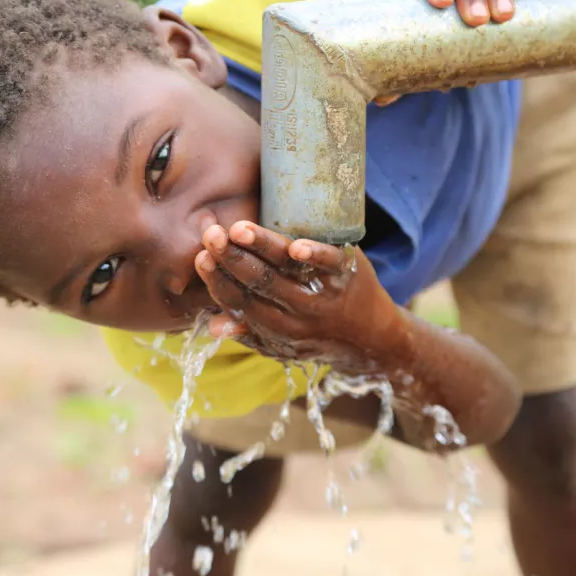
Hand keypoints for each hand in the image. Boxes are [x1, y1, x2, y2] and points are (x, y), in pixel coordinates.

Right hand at [194, 222, 399, 369]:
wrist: (373, 339)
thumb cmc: (317, 335)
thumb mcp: (281, 344)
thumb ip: (248, 332)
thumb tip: (212, 326)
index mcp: (277, 329)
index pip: (241, 303)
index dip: (218, 282)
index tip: (201, 258)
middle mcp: (300, 314)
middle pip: (260, 283)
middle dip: (232, 258)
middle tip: (212, 234)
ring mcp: (325, 294)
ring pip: (288, 268)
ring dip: (262, 248)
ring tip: (238, 230)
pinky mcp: (348, 273)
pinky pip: (331, 264)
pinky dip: (315, 256)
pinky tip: (297, 247)